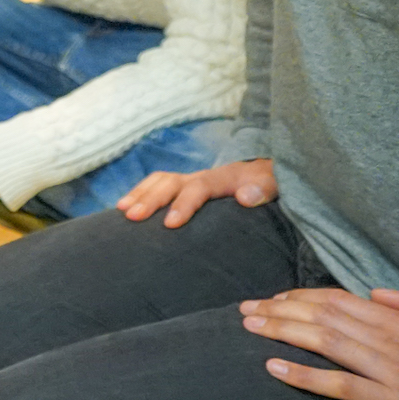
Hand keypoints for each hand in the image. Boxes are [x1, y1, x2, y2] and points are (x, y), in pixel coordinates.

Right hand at [119, 158, 276, 227]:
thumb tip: (245, 197)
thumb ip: (265, 189)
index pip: (199, 187)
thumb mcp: (276, 185)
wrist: (266, 175)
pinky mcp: (184, 188)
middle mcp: (202, 176)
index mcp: (224, 178)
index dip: (183, 204)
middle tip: (132, 216)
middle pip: (171, 182)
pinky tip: (124, 209)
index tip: (170, 224)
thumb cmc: (270, 187)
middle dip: (150, 199)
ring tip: (122, 211)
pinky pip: (157, 185)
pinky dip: (139, 193)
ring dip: (139, 194)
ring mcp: (191, 181)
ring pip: (160, 181)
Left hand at [241, 283, 398, 399]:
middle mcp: (387, 339)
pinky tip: (274, 368)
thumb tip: (377, 293)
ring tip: (250, 328)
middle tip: (245, 310)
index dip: (302, 296)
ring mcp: (386, 369)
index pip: (339, 300)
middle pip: (323, 315)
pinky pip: (340, 385)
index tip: (273, 298)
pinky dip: (305, 376)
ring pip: (325, 342)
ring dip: (283, 332)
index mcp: (397, 319)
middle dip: (279, 309)